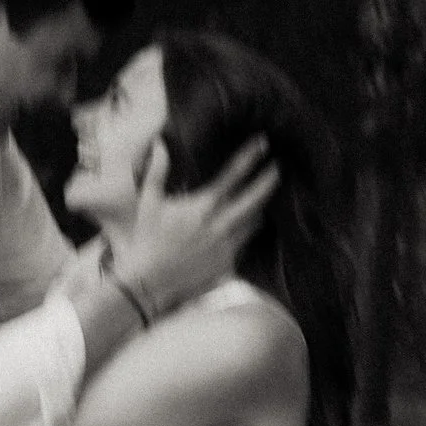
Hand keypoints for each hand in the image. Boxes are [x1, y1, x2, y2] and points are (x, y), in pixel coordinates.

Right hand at [114, 137, 278, 316]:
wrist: (149, 282)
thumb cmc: (146, 239)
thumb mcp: (148, 202)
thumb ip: (157, 171)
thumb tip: (160, 143)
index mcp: (202, 206)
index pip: (233, 175)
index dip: (250, 157)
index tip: (263, 143)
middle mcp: (220, 225)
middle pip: (255, 199)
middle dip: (269, 181)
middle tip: (278, 168)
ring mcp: (227, 246)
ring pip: (255, 222)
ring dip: (260, 207)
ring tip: (265, 196)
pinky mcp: (229, 263)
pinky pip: (246, 242)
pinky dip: (248, 231)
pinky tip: (248, 225)